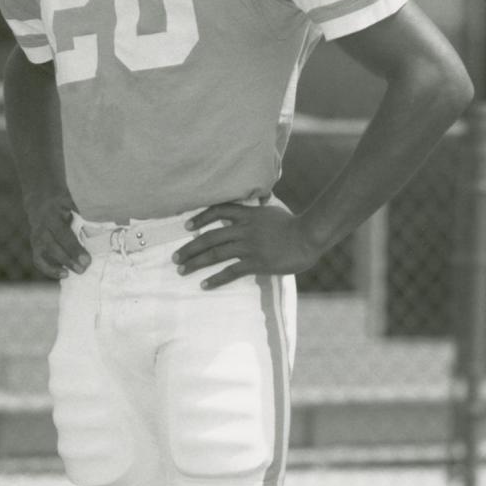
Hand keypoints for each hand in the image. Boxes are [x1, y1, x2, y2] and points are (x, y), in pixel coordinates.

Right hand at [25, 193, 89, 279]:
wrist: (40, 200)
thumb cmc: (62, 206)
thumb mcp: (71, 208)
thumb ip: (79, 224)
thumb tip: (95, 243)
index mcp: (52, 214)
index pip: (63, 234)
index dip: (74, 249)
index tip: (86, 260)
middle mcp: (41, 227)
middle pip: (52, 246)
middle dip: (68, 260)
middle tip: (83, 269)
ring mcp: (35, 237)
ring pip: (43, 255)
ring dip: (57, 267)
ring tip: (71, 275)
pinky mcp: (34, 245)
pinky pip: (38, 260)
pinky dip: (49, 270)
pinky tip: (63, 274)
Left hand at [173, 198, 323, 288]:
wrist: (310, 236)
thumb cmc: (295, 224)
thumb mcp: (273, 211)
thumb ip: (259, 209)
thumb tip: (257, 200)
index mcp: (248, 215)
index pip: (218, 211)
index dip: (200, 218)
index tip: (186, 226)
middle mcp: (244, 229)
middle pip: (210, 237)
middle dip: (189, 248)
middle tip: (175, 257)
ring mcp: (249, 246)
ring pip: (215, 254)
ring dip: (196, 263)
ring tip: (182, 270)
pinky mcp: (257, 262)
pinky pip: (231, 271)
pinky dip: (215, 279)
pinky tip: (204, 285)